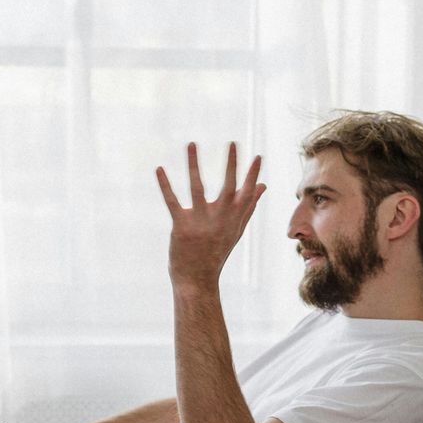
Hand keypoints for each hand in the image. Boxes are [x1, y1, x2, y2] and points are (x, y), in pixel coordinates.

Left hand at [157, 141, 265, 290]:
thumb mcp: (235, 230)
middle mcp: (219, 218)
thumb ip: (248, 207)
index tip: (257, 156)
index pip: (247, 193)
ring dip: (194, 164)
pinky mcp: (181, 226)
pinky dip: (165, 184)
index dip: (252, 175)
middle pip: (228, 186)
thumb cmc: (216, 252)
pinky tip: (160, 168)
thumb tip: (263, 186)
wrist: (197, 279)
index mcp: (233, 218)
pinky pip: (172, 201)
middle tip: (232, 142)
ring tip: (192, 144)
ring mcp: (200, 221)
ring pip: (198, 187)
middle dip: (231, 164)